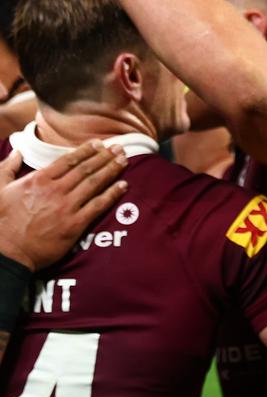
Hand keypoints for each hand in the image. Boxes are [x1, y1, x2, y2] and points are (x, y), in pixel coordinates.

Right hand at [0, 141, 128, 269]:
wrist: (7, 252)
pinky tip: (124, 186)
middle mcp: (55, 190)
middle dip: (105, 156)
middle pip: (86, 169)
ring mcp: (67, 207)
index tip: (99, 144)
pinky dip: (113, 194)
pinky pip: (98, 206)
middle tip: (119, 148)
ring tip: (124, 160)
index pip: (68, 160)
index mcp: (38, 180)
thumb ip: (8, 168)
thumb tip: (17, 153)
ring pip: (95, 184)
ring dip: (112, 170)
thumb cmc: (2, 221)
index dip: (86, 150)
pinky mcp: (75, 224)